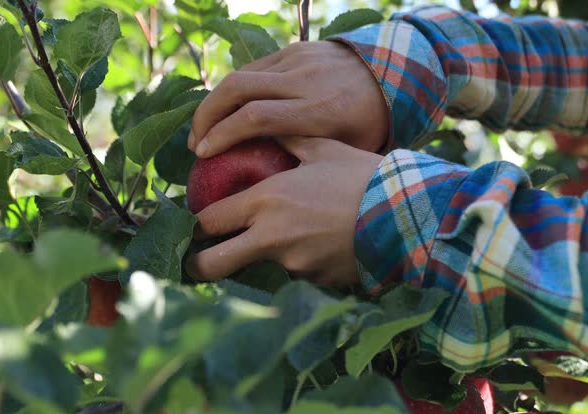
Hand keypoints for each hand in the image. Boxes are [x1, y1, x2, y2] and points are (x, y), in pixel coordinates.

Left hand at [184, 137, 383, 287]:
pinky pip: (298, 277)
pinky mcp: (316, 283)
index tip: (199, 226)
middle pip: (212, 264)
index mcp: (266, 199)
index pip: (208, 220)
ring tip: (288, 245)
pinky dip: (303, 267)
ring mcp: (293, 266)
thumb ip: (288, 138)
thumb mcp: (325, 148)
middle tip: (200, 261)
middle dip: (199, 265)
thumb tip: (266, 126)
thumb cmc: (364, 176)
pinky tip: (323, 251)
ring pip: (258, 271)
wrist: (407, 214)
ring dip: (263, 262)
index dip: (197, 225)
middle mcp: (271, 237)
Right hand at [188, 41, 388, 157]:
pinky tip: (225, 110)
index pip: (257, 117)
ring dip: (214, 102)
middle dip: (207, 116)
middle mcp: (304, 81)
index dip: (224, 134)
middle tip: (194, 144)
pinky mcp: (295, 48)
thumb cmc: (370, 123)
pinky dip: (234, 90)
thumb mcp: (348, 150)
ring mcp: (298, 60)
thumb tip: (276, 192)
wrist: (393, 74)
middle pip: (238, 89)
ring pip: (241, 75)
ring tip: (203, 130)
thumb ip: (313, 162)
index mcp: (319, 111)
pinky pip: (254, 67)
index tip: (204, 155)